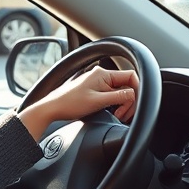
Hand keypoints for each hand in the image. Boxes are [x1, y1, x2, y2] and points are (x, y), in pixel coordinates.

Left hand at [19, 66, 138, 140]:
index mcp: (103, 74)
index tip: (133, 105)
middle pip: (127, 86)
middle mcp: (101, 75)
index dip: (137, 91)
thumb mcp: (98, 101)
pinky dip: (115, 105)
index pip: (131, 76)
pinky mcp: (94, 90)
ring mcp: (98, 83)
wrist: (52, 109)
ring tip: (115, 114)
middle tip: (122, 115)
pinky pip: (112, 96)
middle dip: (129, 101)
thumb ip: (119, 97)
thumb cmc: (70, 104)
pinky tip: (110, 112)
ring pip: (120, 92)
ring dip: (122, 104)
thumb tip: (134, 95)